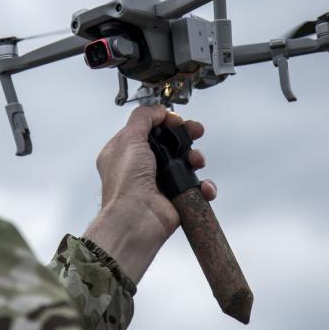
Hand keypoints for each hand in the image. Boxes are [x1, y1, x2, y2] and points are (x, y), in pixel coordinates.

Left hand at [83, 105, 216, 284]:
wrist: (136, 220)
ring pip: (185, 163)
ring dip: (195, 158)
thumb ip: (143, 118)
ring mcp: (159, 183)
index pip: (147, 128)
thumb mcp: (129, 139)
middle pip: (170, 143)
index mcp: (124, 151)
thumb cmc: (126, 184)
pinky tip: (203, 186)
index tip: (177, 120)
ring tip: (196, 161)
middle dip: (186, 136)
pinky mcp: (175, 198)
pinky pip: (195, 188)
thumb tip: (158, 110)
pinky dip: (204, 186)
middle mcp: (140, 166)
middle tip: (196, 131)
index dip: (165, 122)